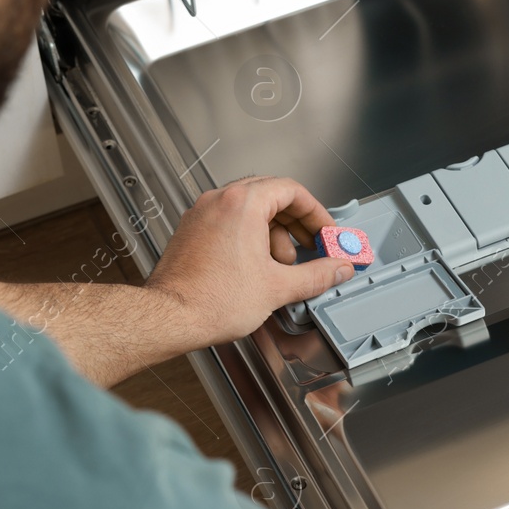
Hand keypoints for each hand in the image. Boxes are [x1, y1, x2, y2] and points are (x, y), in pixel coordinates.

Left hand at [145, 176, 354, 346]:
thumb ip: (317, 275)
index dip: (315, 212)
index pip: (291, 190)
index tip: (325, 231)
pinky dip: (249, 237)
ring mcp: (202, 215)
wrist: (170, 317)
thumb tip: (338, 269)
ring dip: (273, 232)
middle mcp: (219, 201)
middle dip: (296, 223)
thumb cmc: (211, 300)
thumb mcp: (278, 287)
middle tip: (311, 244)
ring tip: (282, 264)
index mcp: (242, 204)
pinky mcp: (191, 232)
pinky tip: (257, 267)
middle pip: (270, 196)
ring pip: (248, 209)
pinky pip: (228, 222)